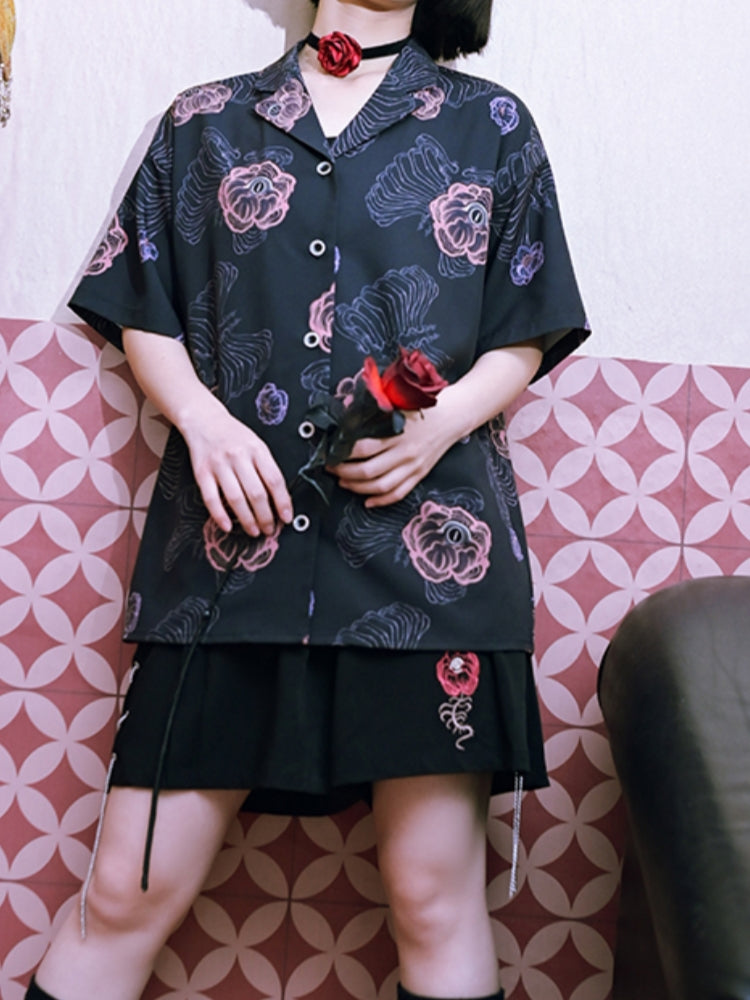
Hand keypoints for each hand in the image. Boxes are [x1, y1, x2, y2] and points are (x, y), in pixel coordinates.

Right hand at [182, 401, 292, 535]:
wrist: (205, 420)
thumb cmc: (234, 435)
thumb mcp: (257, 445)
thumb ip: (267, 468)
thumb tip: (279, 499)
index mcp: (257, 449)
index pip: (274, 480)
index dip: (282, 502)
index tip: (286, 517)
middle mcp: (238, 456)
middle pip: (256, 493)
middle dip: (265, 516)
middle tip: (270, 528)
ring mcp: (219, 465)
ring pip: (235, 498)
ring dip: (247, 520)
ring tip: (254, 531)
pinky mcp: (202, 472)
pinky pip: (211, 498)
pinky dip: (220, 515)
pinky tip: (228, 526)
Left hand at [327, 407, 454, 507]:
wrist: (453, 416)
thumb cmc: (423, 407)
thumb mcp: (398, 402)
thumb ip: (373, 408)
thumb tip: (347, 409)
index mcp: (397, 432)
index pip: (363, 448)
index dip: (343, 452)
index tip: (331, 451)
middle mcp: (405, 452)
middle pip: (368, 471)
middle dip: (344, 472)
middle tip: (331, 468)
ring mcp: (413, 466)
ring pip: (380, 486)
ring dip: (357, 488)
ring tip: (344, 482)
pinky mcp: (420, 474)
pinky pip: (398, 493)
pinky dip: (381, 501)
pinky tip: (367, 501)